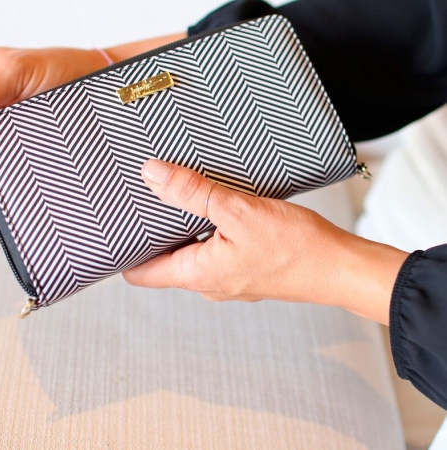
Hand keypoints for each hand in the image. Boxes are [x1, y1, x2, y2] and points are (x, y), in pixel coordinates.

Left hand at [123, 160, 407, 324]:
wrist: (341, 267)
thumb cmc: (297, 249)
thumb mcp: (238, 211)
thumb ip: (192, 192)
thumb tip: (154, 175)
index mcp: (199, 274)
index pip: (141, 273)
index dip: (124, 250)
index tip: (116, 224)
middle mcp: (209, 281)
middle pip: (164, 258)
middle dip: (153, 229)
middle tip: (144, 198)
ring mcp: (229, 276)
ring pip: (191, 250)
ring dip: (182, 225)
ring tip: (177, 193)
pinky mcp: (246, 266)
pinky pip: (214, 246)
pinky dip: (207, 226)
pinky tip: (215, 202)